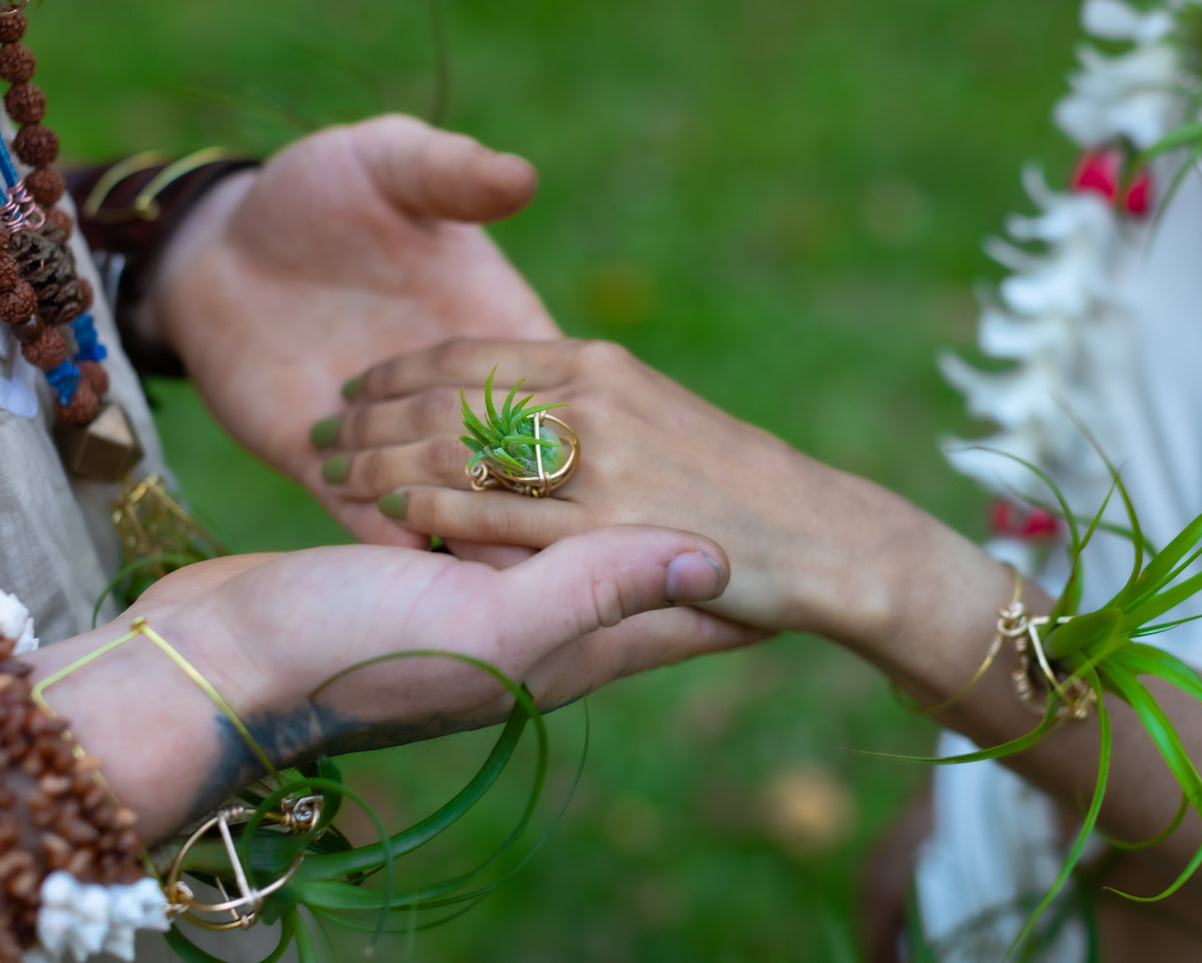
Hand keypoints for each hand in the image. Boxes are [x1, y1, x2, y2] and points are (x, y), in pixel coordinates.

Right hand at [23, 525, 747, 841]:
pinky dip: (534, 485)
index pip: (678, 613)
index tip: (800, 564)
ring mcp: (480, 596)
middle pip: (636, 573)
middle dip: (689, 540)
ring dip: (613, 504)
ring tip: (664, 470)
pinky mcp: (428, 568)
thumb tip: (713, 560)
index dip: (740, 587)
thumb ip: (602, 590)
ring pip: (571, 537)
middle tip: (749, 502)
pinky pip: (505, 520)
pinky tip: (544, 460)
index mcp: (566, 639)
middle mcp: (534, 621)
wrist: (224, 662)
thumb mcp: (494, 626)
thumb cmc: (354, 652)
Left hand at [151, 114, 558, 544]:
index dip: (569, 416)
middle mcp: (465, 400)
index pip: (552, 387)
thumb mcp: (389, 165)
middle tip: (475, 465)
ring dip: (442, 506)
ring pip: (451, 503)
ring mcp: (406, 445)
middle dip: (490, 463)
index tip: (577, 438)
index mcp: (499, 328)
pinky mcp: (342, 480)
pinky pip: (381, 531)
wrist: (220, 248)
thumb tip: (521, 177)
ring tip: (434, 500)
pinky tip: (400, 542)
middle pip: (504, 452)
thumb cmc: (319, 191)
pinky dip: (395, 542)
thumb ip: (451, 172)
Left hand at [312, 337, 958, 641]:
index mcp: (600, 364)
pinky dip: (438, 509)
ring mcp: (600, 460)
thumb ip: (589, 408)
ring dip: (386, 454)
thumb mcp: (658, 419)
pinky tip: (391, 514)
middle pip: (451, 391)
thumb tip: (519, 412)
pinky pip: (500, 512)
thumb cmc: (740, 484)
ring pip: (461, 446)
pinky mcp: (606, 526)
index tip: (355, 383)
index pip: (473, 352)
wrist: (823, 534)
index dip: (401, 366)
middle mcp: (594, 398)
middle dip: (374, 408)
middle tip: (320, 426)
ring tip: (331, 466)